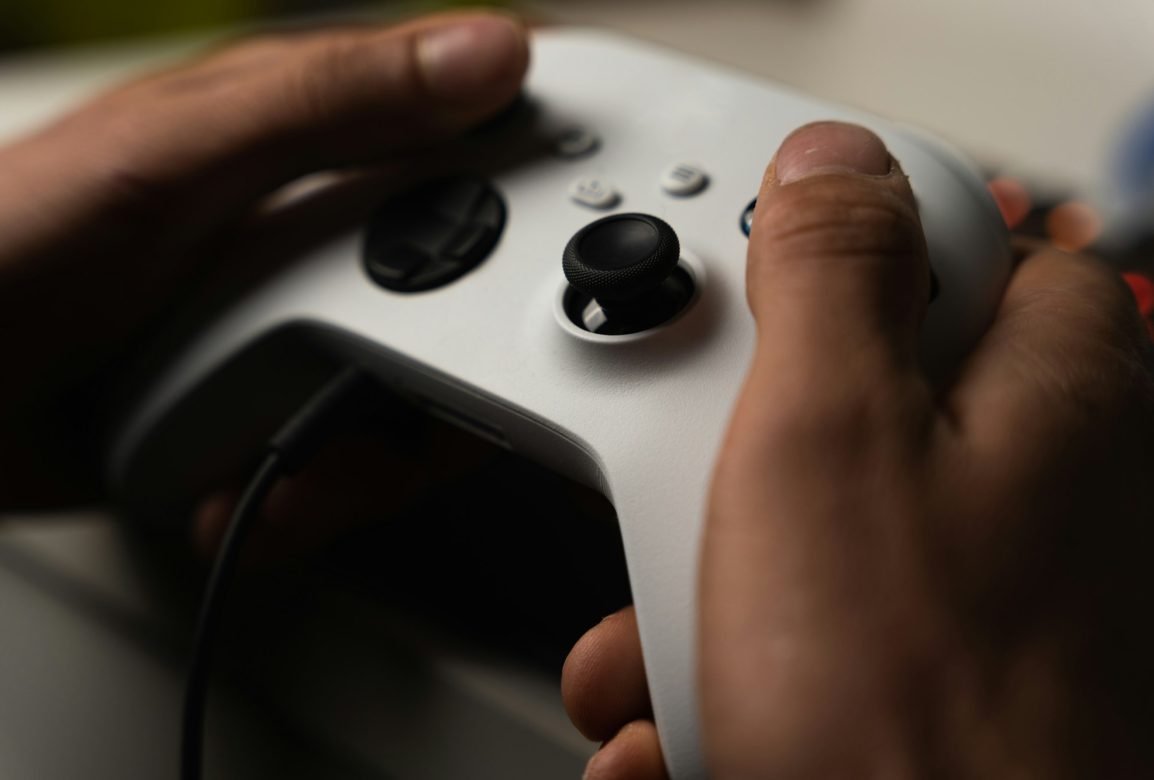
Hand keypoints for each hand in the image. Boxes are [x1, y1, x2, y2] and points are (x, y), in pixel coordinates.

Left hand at [0, 12, 527, 546]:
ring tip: (271, 470)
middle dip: (446, 388)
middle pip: (481, 313)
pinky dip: (310, 502)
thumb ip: (330, 103)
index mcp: (324, 142)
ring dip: (361, 466)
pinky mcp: (288, 414)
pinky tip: (242, 491)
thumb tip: (487, 56)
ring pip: (426, 408)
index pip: (490, 155)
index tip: (563, 279)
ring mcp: (312, 334)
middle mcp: (332, 240)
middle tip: (375, 405)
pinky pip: (358, 467)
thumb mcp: (174, 156)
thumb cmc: (4, 244)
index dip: (548, 208)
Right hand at [563, 122, 1153, 777]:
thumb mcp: (830, 440)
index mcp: (1049, 393)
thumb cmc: (914, 717)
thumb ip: (833, 273)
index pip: (965, 243)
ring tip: (653, 652)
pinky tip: (680, 718)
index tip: (756, 300)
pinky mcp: (926, 671)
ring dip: (700, 587)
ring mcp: (980, 589)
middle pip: (852, 394)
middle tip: (684, 495)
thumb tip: (835, 164)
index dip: (846, 253)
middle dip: (727, 457)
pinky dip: (727, 662)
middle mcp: (1034, 486)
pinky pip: (807, 626)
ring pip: (807, 526)